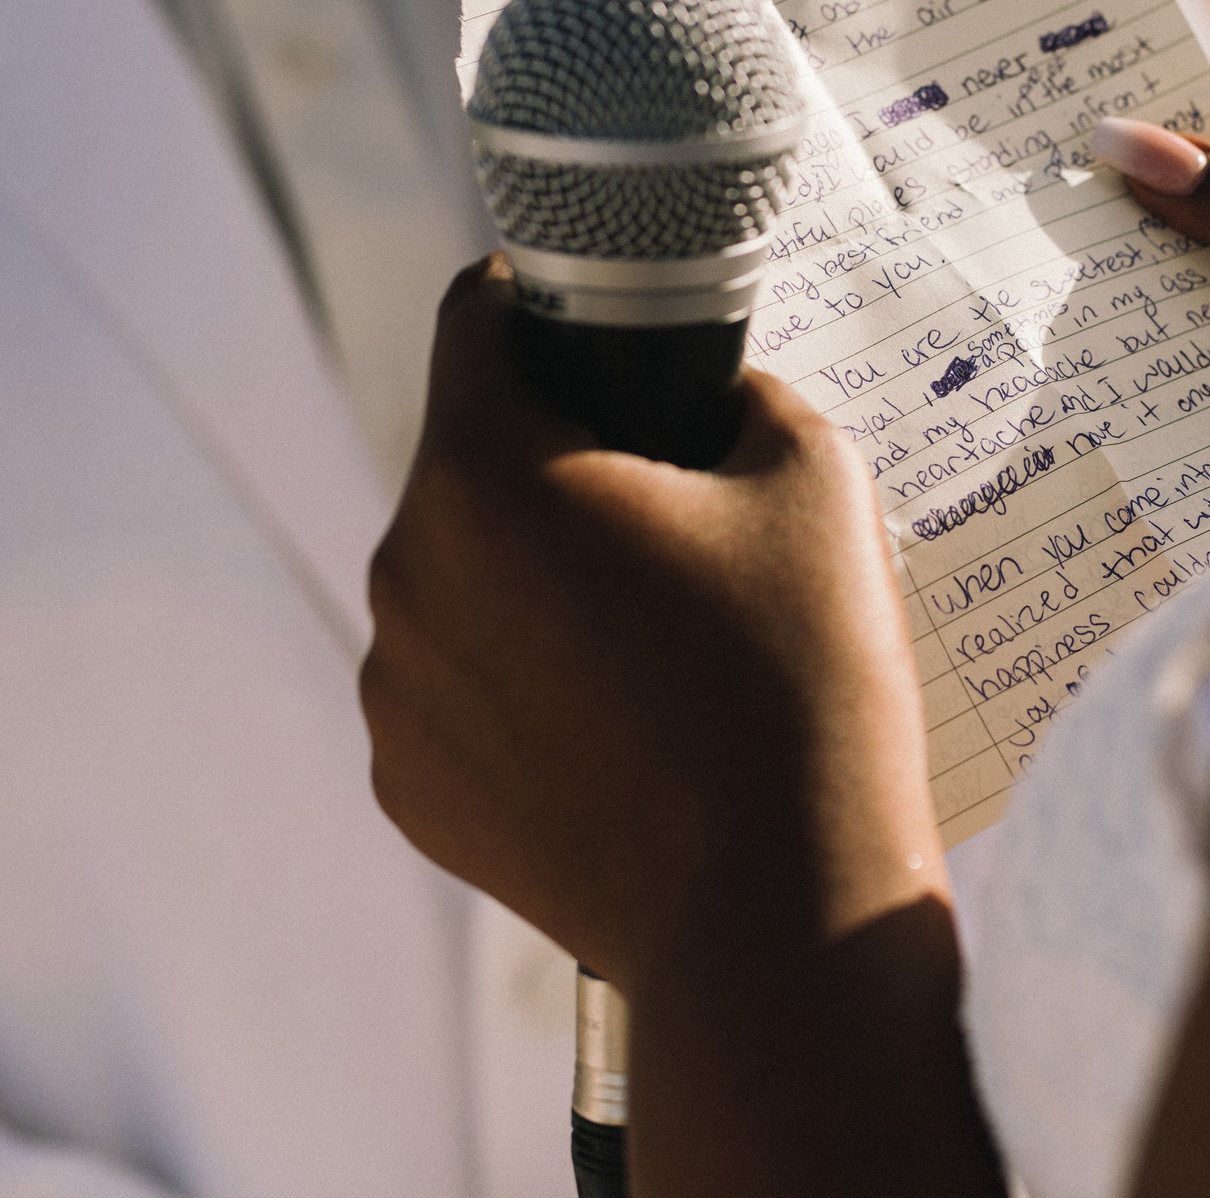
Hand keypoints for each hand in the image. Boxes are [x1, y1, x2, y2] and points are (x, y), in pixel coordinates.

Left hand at [361, 257, 940, 989]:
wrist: (775, 912)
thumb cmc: (799, 685)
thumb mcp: (812, 478)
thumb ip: (739, 392)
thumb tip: (706, 394)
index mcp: (483, 477)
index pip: (475, 324)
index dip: (533, 298)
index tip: (583, 312)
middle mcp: (406, 575)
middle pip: (472, 465)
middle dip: (559, 464)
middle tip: (675, 511)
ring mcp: (397, 692)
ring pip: (462, 581)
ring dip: (535, 581)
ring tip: (656, 639)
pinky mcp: (409, 788)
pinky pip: (459, 688)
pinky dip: (520, 685)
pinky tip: (621, 722)